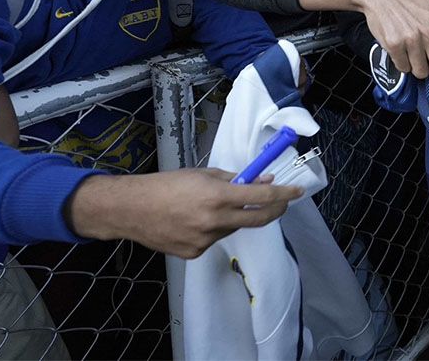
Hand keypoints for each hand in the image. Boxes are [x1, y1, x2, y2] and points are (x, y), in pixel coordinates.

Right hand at [69, 168, 301, 259]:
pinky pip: (215, 239)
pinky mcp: (195, 253)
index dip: (284, 194)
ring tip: (209, 207)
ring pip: (233, 228)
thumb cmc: (165, 185)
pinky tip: (192, 221)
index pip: (262, 196)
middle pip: (258, 219)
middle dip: (274, 209)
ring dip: (233, 217)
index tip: (298, 192)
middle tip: (281, 202)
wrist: (130, 209)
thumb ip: (233, 179)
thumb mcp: (201, 174)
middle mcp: (214, 221)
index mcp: (217, 196)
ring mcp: (205, 240)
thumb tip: (262, 180)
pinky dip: (212, 229)